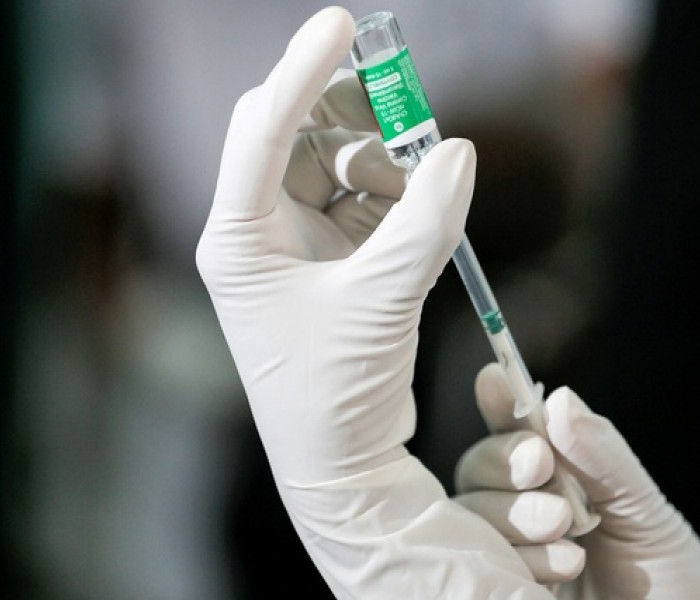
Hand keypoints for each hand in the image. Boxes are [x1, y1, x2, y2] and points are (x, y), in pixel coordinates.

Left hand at [197, 7, 552, 597]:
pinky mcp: (334, 260)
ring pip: (340, 165)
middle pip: (302, 136)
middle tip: (410, 114)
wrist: (342, 460)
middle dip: (357, 119)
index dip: (301, 73)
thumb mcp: (382, 303)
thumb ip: (424, 224)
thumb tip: (458, 153)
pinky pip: (367, 201)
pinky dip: (399, 196)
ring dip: (387, 163)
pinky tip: (422, 214)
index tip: (341, 25)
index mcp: (240, 238)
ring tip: (423, 190)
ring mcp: (298, 244)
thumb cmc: (335, 393)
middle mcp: (261, 232)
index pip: (263, 132)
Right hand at [454, 363, 699, 597]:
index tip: (494, 379)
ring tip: (568, 531)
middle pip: (478, 469)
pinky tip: (562, 566)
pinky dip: (518, 558)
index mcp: (561, 478)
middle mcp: (526, 511)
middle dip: (505, 461)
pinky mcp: (501, 590)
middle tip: (541, 468)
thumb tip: (562, 399)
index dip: (500, 404)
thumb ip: (601, 455)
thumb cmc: (671, 577)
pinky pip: (481, 565)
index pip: (516, 432)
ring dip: (514, 514)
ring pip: (471, 515)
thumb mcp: (644, 509)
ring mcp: (511, 553)